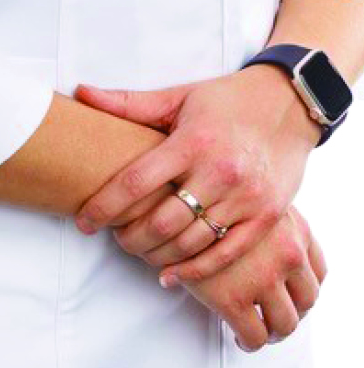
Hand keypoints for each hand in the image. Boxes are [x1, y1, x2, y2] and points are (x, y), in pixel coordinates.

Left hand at [73, 69, 319, 275]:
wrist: (287, 105)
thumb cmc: (225, 100)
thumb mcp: (178, 96)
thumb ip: (128, 103)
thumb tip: (81, 92)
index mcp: (192, 141)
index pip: (137, 181)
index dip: (105, 205)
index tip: (84, 221)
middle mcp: (219, 172)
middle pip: (162, 221)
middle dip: (129, 237)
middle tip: (114, 238)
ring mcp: (246, 198)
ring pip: (191, 242)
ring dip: (157, 255)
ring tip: (138, 251)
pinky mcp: (267, 217)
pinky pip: (227, 254)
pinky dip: (195, 270)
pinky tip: (170, 275)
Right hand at [167, 206, 325, 352]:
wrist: (162, 194)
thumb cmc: (198, 188)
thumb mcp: (246, 191)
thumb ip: (265, 216)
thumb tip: (270, 242)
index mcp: (293, 226)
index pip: (317, 269)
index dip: (304, 286)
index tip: (293, 294)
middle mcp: (287, 252)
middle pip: (307, 299)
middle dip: (293, 312)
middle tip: (277, 317)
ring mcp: (263, 277)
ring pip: (285, 323)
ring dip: (275, 332)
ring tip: (260, 331)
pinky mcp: (233, 299)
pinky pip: (254, 335)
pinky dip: (249, 341)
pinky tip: (239, 337)